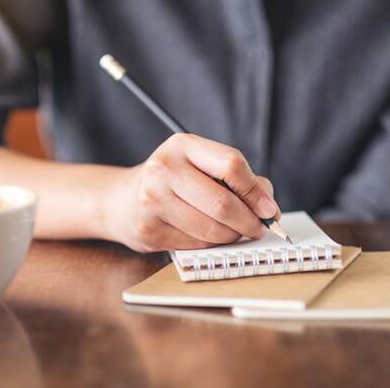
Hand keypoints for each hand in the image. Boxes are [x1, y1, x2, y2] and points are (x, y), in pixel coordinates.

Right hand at [102, 133, 280, 252]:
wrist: (120, 200)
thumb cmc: (171, 181)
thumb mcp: (199, 164)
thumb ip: (236, 178)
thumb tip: (267, 206)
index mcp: (183, 146)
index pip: (231, 164)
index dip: (255, 190)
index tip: (269, 208)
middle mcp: (164, 170)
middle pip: (223, 203)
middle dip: (249, 221)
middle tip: (259, 228)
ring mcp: (152, 201)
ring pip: (212, 229)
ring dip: (233, 235)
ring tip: (235, 231)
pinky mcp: (149, 231)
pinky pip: (197, 244)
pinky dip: (212, 244)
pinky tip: (210, 236)